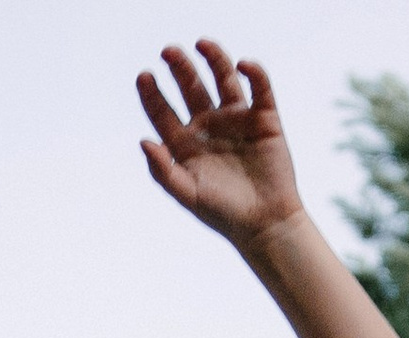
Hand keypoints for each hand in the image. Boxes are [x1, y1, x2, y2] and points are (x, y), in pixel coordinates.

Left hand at [137, 39, 302, 247]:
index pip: (163, 112)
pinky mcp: (264, 118)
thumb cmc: (223, 214)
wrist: (265, 224)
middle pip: (190, 87)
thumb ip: (163, 171)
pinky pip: (259, 87)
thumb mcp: (188, 195)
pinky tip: (242, 65)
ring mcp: (236, 120)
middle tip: (168, 51)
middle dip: (178, 67)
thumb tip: (143, 141)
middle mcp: (209, 126)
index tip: (143, 76)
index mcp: (186, 144)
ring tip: (201, 43)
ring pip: (222, 78)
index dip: (151, 94)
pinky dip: (253, 72)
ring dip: (213, 58)